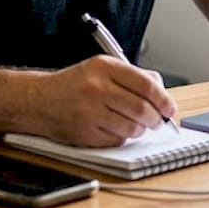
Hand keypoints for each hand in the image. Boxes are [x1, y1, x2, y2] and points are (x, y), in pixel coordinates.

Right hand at [35, 55, 176, 146]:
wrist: (39, 100)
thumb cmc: (75, 85)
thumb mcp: (101, 69)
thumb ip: (133, 76)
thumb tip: (162, 91)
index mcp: (103, 67)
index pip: (146, 84)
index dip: (163, 99)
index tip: (169, 108)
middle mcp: (96, 88)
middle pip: (141, 108)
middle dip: (155, 118)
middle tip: (157, 120)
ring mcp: (89, 112)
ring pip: (132, 127)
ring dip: (139, 129)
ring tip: (134, 124)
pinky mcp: (84, 133)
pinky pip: (117, 140)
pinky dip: (121, 137)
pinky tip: (113, 128)